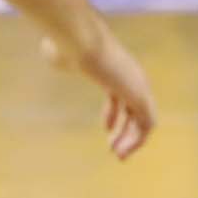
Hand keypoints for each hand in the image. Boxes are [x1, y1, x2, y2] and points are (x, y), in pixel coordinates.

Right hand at [46, 19, 156, 159]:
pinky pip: (147, 124)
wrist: (79, 41)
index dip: (114, 114)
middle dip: (125, 131)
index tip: (105, 129)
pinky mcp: (140, 95)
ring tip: (118, 156)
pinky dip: (137, 140)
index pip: (121, 95)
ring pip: (144, 119)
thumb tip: (50, 50)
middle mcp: (132, 76)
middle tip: (114, 151)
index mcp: (115, 68)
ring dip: (132, 140)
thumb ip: (62, 57)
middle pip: (135, 109)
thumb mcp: (62, 54)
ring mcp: (138, 85)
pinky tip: (121, 150)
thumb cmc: (67, 45)